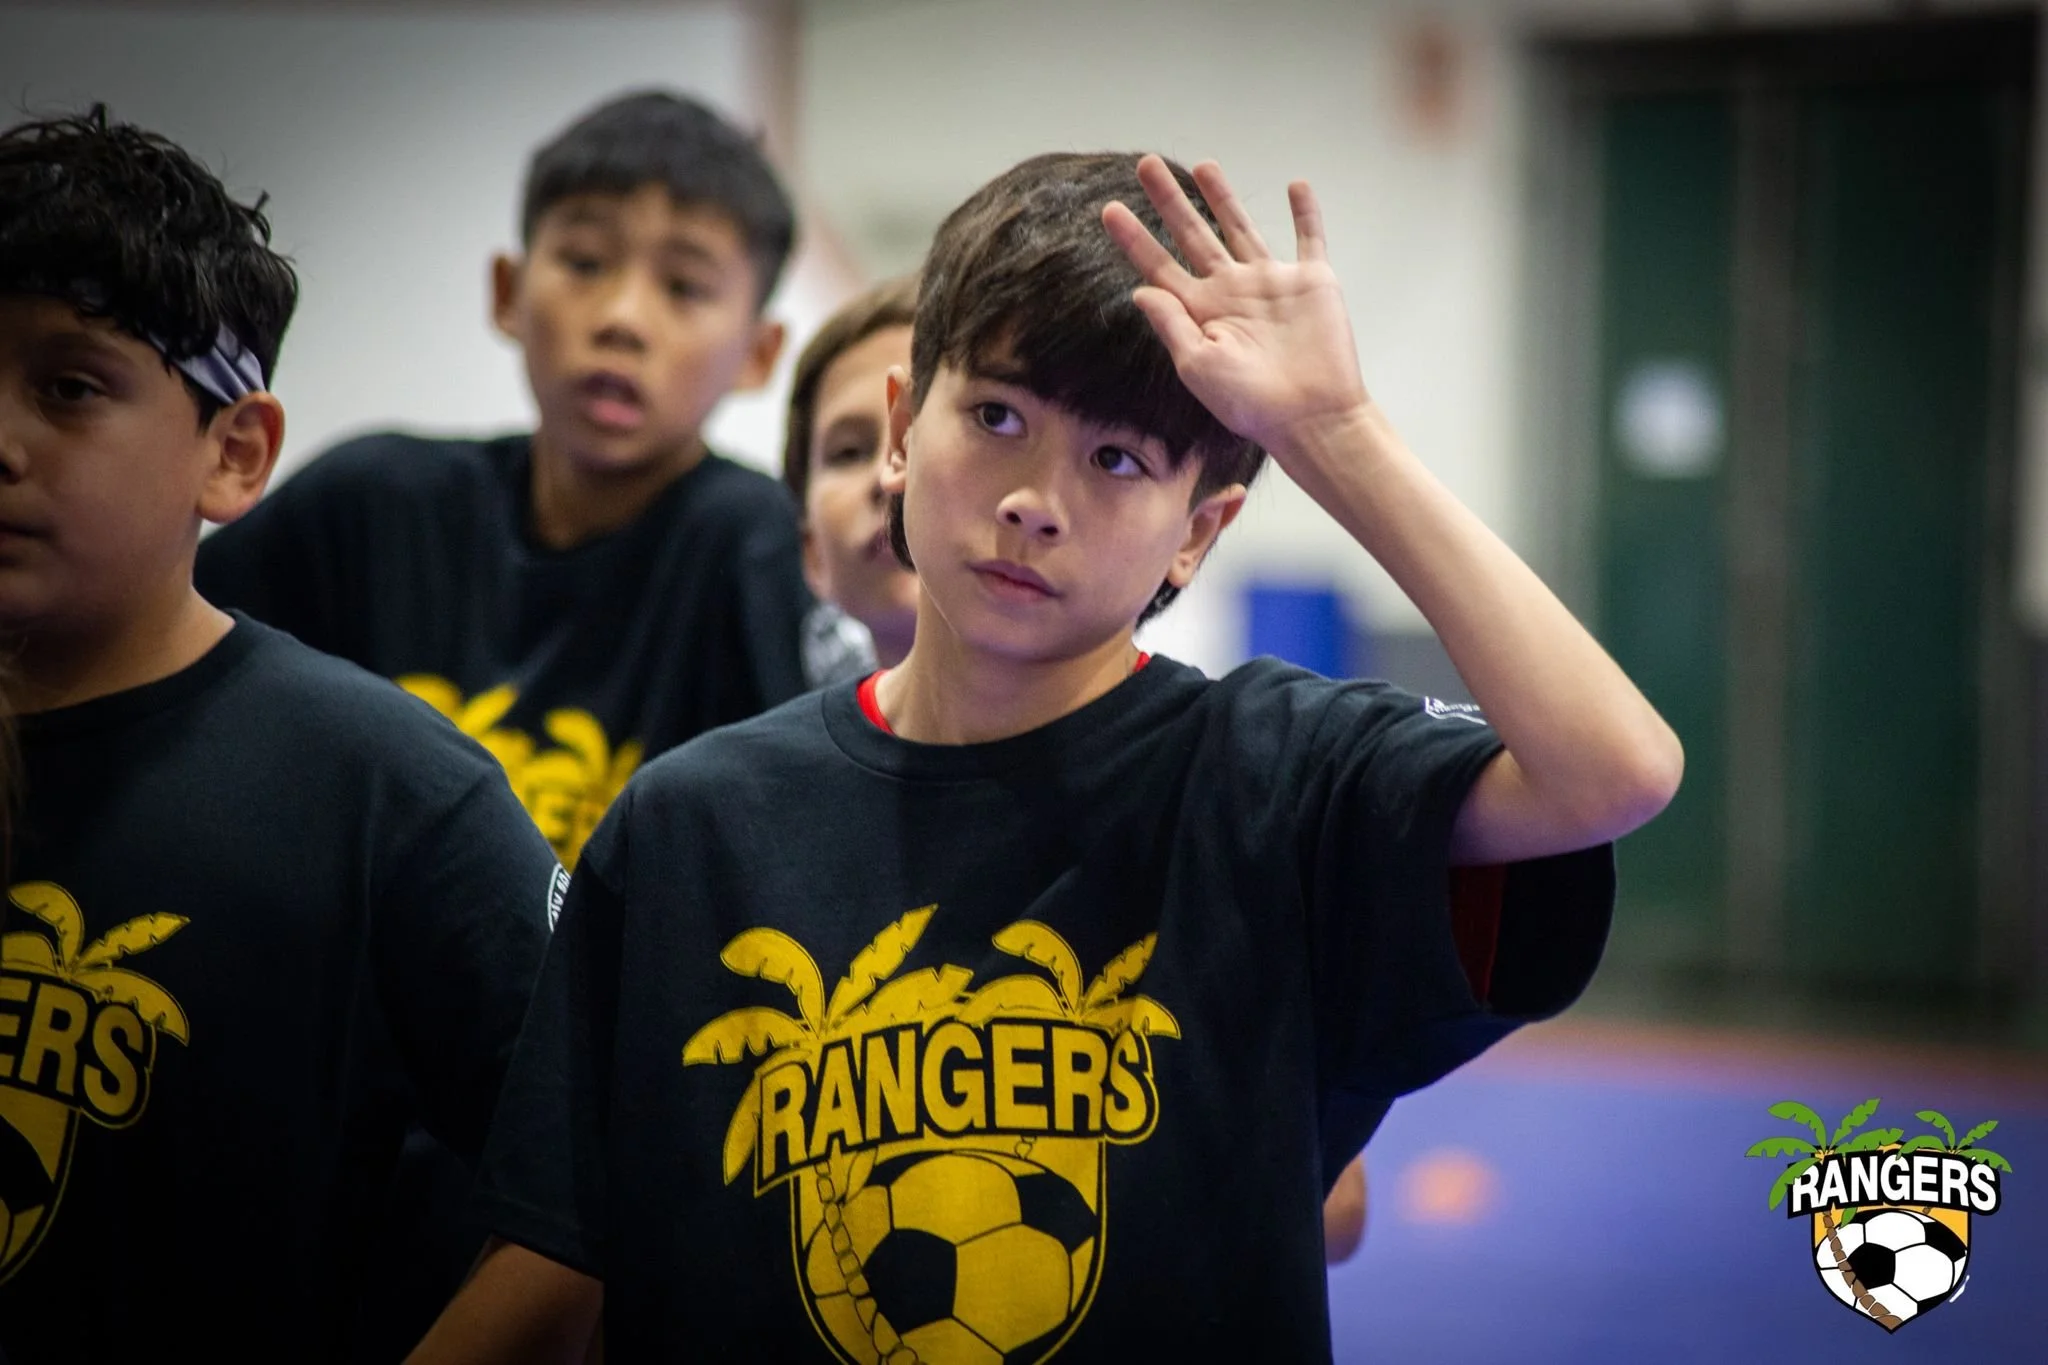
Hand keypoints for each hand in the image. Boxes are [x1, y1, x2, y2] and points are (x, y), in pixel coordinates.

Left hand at [1102, 155, 1370, 463]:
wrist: (1310, 417)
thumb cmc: (1250, 403)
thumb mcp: (1198, 365)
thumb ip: (1170, 325)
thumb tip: (1139, 289)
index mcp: (1201, 312)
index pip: (1159, 266)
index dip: (1134, 238)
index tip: (1109, 209)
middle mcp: (1232, 292)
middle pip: (1193, 235)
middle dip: (1169, 200)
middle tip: (1146, 164)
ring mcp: (1271, 283)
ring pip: (1241, 228)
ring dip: (1223, 197)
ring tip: (1203, 165)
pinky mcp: (1312, 282)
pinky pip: (1309, 238)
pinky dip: (1306, 212)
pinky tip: (1296, 185)